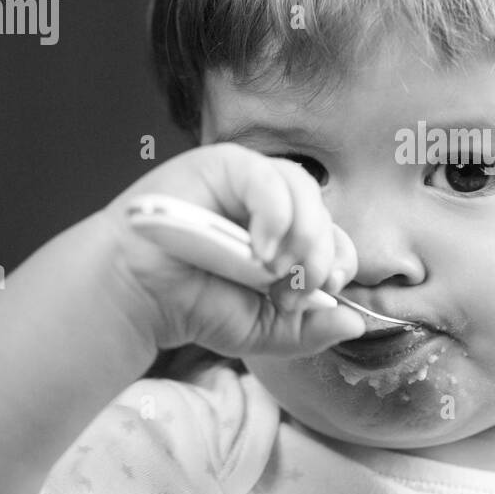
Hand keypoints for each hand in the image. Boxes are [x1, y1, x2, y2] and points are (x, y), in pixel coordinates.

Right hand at [99, 143, 365, 356]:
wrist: (138, 298)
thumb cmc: (195, 304)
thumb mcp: (263, 329)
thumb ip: (310, 329)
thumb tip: (356, 322)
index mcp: (288, 232)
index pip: (335, 234)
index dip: (339, 260)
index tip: (326, 290)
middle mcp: (272, 201)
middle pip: (323, 211)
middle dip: (319, 255)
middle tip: (295, 289)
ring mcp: (247, 178)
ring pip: (302, 189)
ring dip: (302, 235)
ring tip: (275, 271)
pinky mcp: (221, 164)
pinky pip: (266, 178)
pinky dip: (275, 214)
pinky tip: (262, 249)